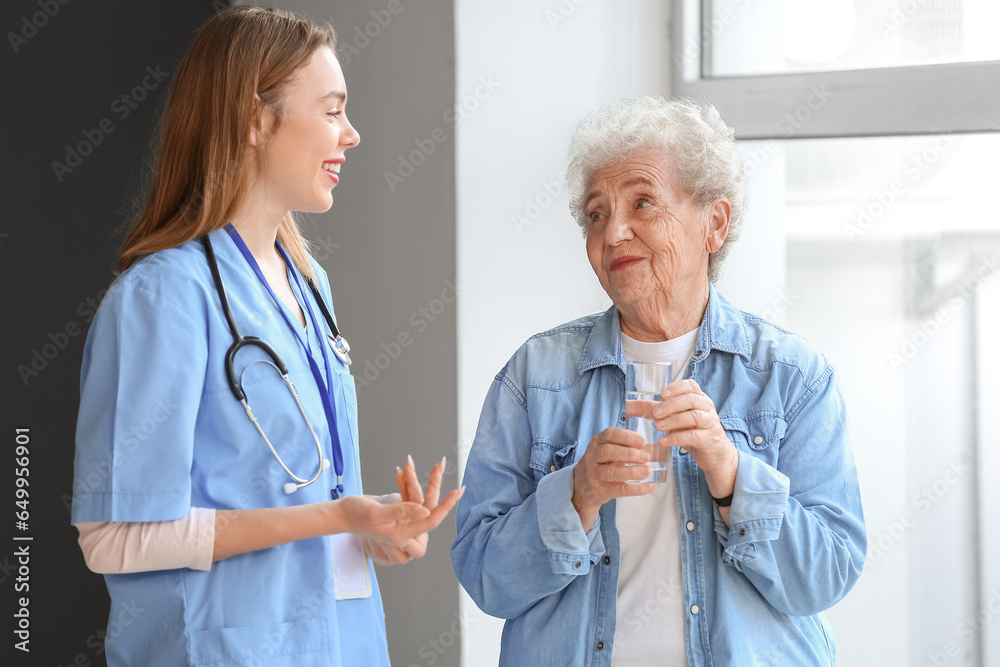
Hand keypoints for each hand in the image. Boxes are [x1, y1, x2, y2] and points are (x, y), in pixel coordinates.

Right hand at [360, 456, 460, 565]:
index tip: (458, 491)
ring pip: (417, 500)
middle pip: (427, 508)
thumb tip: (425, 512)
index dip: (446, 506)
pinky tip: (401, 472)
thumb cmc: (353, 515)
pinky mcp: (397, 513)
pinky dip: (405, 484)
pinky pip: (407, 497)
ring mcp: (401, 522)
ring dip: (414, 480)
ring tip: (408, 464)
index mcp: (401, 534)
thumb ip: (401, 512)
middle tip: (439, 466)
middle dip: (431, 485)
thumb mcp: (377, 513)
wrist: (339, 514)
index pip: (431, 521)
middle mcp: (404, 530)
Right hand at [571, 427, 655, 530]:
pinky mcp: (601, 490)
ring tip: (647, 471)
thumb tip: (647, 446)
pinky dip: (637, 489)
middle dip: (629, 453)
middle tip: (646, 457)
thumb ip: (623, 445)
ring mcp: (595, 474)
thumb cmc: (600, 463)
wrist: (581, 486)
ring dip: (631, 471)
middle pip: (608, 452)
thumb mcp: (606, 449)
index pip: (609, 435)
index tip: (642, 441)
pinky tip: (650, 486)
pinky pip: (620, 490)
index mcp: (597, 442)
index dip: (626, 437)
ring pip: (611, 472)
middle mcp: (593, 457)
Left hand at [648, 379, 738, 510]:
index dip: (676, 387)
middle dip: (671, 405)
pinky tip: (664, 441)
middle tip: (655, 413)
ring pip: (694, 416)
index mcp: (699, 398)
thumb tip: (629, 406)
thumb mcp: (674, 418)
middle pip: (691, 400)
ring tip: (657, 426)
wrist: (715, 454)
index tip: (662, 394)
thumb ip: (654, 411)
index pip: (691, 386)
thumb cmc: (692, 431)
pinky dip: (677, 437)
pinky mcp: (709, 439)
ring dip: (673, 420)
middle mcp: (706, 408)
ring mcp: (710, 423)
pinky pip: (694, 435)